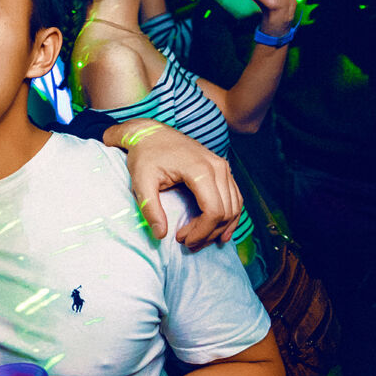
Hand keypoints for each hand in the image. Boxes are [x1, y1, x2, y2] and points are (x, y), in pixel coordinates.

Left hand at [120, 123, 241, 247]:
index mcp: (200, 169)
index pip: (214, 211)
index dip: (202, 232)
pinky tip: (219, 231)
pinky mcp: (223, 170)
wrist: (151, 133)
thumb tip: (160, 235)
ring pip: (234, 207)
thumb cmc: (145, 155)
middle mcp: (218, 167)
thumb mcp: (141, 182)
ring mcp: (223, 167)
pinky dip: (229, 217)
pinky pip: (235, 198)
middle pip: (226, 212)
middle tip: (187, 242)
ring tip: (198, 239)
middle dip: (209, 233)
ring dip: (220, 228)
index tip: (183, 240)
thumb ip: (150, 208)